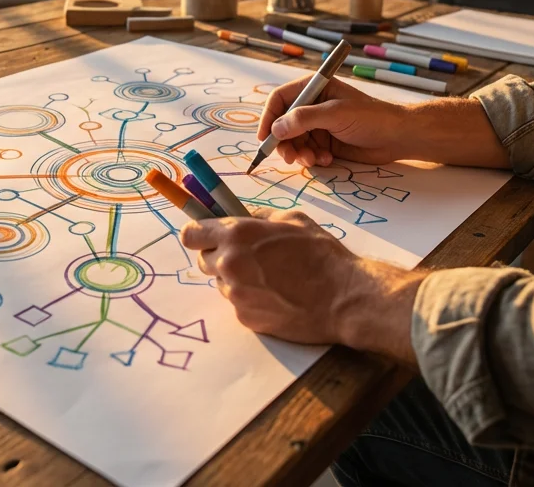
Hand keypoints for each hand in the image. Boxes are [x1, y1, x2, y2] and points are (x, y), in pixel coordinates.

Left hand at [180, 208, 422, 362]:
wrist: (343, 298)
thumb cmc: (321, 254)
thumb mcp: (292, 219)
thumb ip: (259, 216)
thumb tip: (242, 215)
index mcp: (236, 235)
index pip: (190, 233)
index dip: (197, 232)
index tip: (204, 233)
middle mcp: (229, 265)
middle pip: (203, 260)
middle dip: (219, 256)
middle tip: (246, 256)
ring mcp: (235, 295)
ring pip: (222, 283)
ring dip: (237, 278)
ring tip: (270, 277)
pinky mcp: (245, 318)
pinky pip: (238, 303)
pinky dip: (251, 298)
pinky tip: (277, 294)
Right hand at [258, 76, 411, 167]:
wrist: (398, 137)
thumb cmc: (371, 117)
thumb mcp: (336, 114)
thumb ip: (304, 119)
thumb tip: (276, 128)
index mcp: (314, 88)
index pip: (280, 99)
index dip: (269, 118)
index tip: (264, 138)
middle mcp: (312, 106)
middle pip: (283, 124)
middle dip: (284, 142)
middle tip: (291, 157)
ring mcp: (318, 125)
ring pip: (293, 141)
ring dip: (300, 153)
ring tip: (315, 159)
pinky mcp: (325, 142)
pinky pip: (307, 152)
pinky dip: (312, 158)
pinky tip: (328, 159)